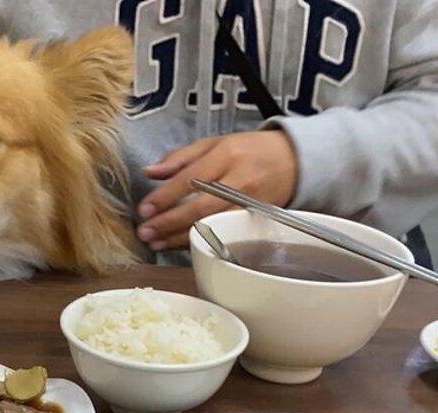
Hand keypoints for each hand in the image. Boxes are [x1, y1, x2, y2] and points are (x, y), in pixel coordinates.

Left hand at [136, 130, 297, 250]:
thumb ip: (180, 157)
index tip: (144, 209)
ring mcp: (248, 204)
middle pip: (200, 206)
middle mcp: (238, 181)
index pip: (191, 178)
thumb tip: (149, 172)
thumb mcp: (214, 143)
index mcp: (226, 156)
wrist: (293, 161)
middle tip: (146, 232)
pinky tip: (180, 245)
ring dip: (180, 237)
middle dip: (169, 222)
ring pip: (211, 224)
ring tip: (156, 243)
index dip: (165, 196)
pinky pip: (222, 233)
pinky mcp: (254, 220)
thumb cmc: (249, 151)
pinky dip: (199, 240)